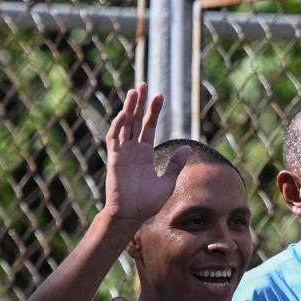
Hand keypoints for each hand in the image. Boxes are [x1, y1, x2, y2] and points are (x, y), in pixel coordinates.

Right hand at [102, 83, 190, 227]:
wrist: (131, 216)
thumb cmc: (147, 203)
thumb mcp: (167, 182)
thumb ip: (175, 164)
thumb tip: (186, 147)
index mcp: (145, 154)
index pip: (149, 126)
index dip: (153, 111)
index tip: (160, 95)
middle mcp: (133, 150)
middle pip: (135, 120)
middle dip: (139, 102)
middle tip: (143, 84)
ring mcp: (122, 153)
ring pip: (124, 125)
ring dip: (128, 108)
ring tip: (134, 91)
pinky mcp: (114, 159)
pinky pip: (115, 139)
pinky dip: (118, 126)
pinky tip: (125, 113)